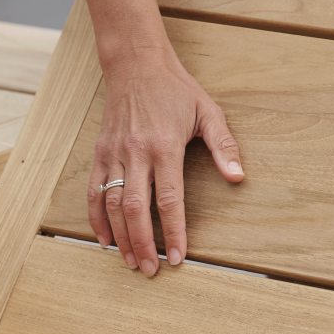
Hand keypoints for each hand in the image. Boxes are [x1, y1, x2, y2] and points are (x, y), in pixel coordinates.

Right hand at [87, 45, 243, 276]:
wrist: (134, 64)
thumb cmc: (175, 89)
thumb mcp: (208, 111)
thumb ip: (224, 145)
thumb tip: (238, 176)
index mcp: (164, 146)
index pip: (169, 199)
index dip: (174, 231)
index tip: (177, 256)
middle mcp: (136, 153)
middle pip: (136, 209)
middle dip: (143, 243)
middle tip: (150, 270)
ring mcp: (114, 154)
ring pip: (112, 204)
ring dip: (120, 237)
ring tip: (130, 262)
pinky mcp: (100, 153)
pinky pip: (94, 191)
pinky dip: (96, 218)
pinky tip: (105, 239)